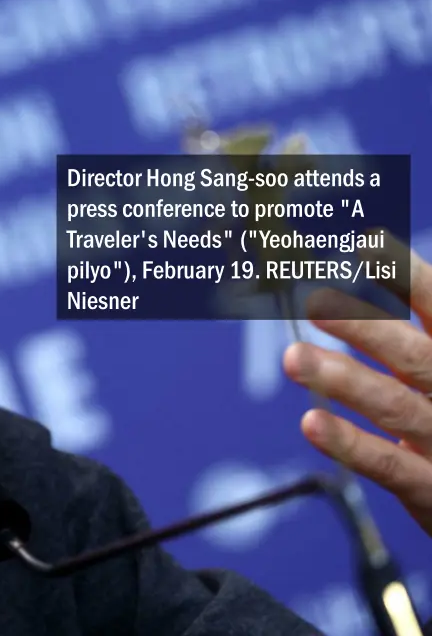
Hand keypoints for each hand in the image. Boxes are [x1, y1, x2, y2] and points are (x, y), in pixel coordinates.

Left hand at [283, 236, 431, 537]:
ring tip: (294, 357)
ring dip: (344, 381)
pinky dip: (349, 444)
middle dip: (366, 328)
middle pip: (414, 355)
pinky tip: (312, 422)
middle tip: (316, 303)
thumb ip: (405, 336)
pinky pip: (388, 465)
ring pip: (395, 407)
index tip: (368, 243)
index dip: (409, 277)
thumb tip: (367, 256)